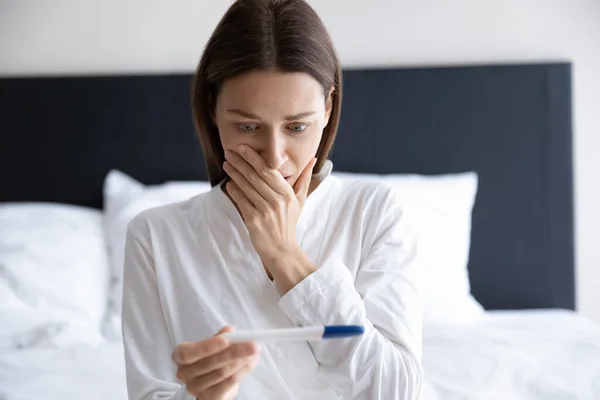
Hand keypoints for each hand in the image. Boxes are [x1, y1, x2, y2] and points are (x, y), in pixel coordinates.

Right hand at [173, 326, 259, 399]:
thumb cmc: (209, 357)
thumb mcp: (212, 344)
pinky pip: (227, 385)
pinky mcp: (207, 398)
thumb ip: (220, 337)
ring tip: (254, 353)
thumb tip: (230, 331)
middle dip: (234, 352)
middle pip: (210, 363)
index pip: (188, 353)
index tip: (227, 340)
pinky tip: (250, 364)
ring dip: (241, 362)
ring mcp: (194, 388)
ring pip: (222, 373)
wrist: (209, 380)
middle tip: (252, 345)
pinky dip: (242, 372)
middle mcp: (184, 373)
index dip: (208, 346)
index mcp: (180, 355)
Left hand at [223, 145, 316, 282]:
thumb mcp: (300, 200)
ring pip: (247, 187)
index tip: (243, 148)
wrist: (282, 250)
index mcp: (287, 193)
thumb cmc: (289, 223)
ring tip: (227, 164)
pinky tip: (229, 183)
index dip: (255, 158)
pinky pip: (242, 201)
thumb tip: (313, 159)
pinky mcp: (254, 220)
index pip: (269, 171)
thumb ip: (304, 179)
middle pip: (256, 176)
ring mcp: (265, 210)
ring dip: (235, 174)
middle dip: (241, 162)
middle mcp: (277, 200)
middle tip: (230, 151)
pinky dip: (234, 191)